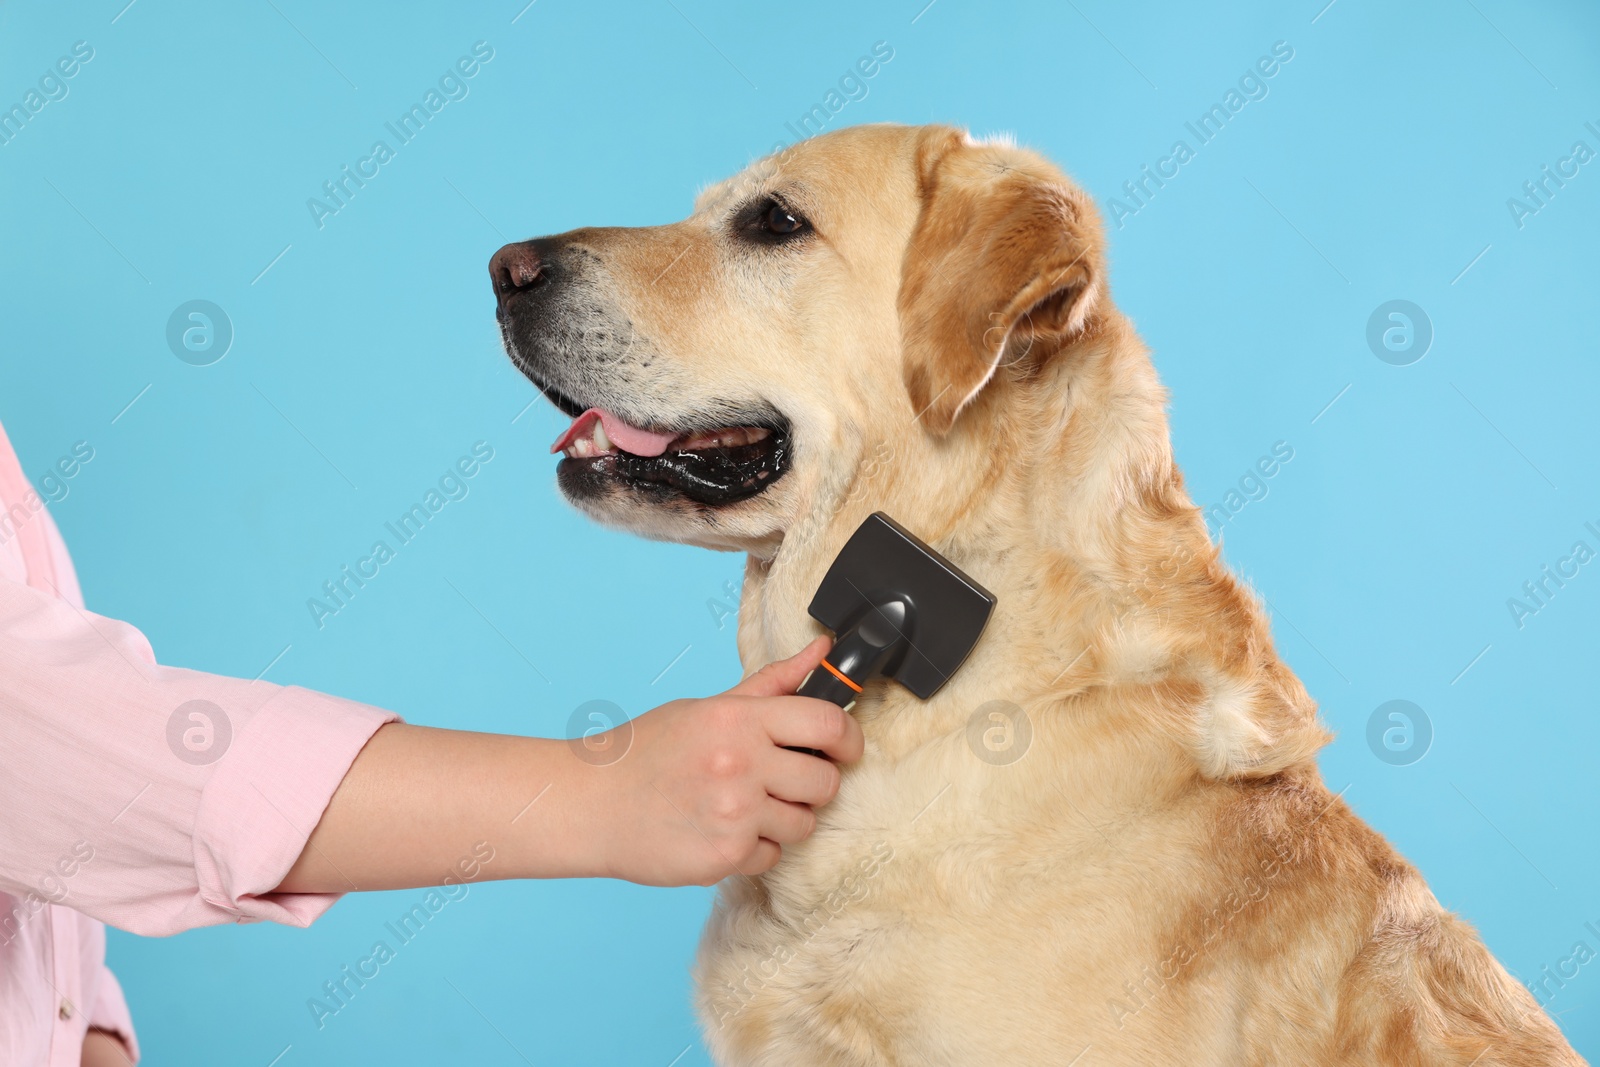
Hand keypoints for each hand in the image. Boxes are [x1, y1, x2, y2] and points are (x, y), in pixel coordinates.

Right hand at [582, 636, 863, 886]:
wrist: (591, 803)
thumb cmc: (647, 751)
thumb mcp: (708, 708)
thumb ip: (772, 684)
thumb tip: (823, 652)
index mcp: (739, 719)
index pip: (827, 723)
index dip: (848, 738)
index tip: (844, 746)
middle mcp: (741, 764)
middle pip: (826, 781)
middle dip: (813, 783)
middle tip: (781, 780)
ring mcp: (735, 813)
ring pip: (803, 823)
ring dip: (783, 819)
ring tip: (742, 806)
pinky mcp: (725, 855)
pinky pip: (772, 856)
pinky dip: (753, 848)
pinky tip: (720, 830)